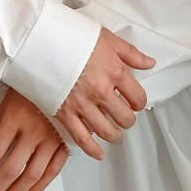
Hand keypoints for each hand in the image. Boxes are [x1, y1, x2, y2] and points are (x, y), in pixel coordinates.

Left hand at [0, 89, 68, 190]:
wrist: (66, 72)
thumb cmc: (34, 82)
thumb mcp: (10, 95)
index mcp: (15, 117)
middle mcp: (33, 131)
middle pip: (11, 168)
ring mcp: (51, 138)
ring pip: (32, 174)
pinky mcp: (65, 142)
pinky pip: (53, 170)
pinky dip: (41, 185)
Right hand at [56, 29, 154, 160]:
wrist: (42, 40)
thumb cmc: (73, 36)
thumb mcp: (107, 38)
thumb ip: (130, 53)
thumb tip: (149, 63)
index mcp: (115, 72)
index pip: (138, 97)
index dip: (139, 102)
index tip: (136, 103)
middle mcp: (101, 91)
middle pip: (124, 117)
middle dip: (127, 119)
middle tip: (125, 117)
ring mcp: (83, 104)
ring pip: (106, 131)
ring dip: (114, 135)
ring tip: (115, 134)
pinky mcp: (65, 113)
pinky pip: (82, 139)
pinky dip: (93, 150)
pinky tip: (99, 154)